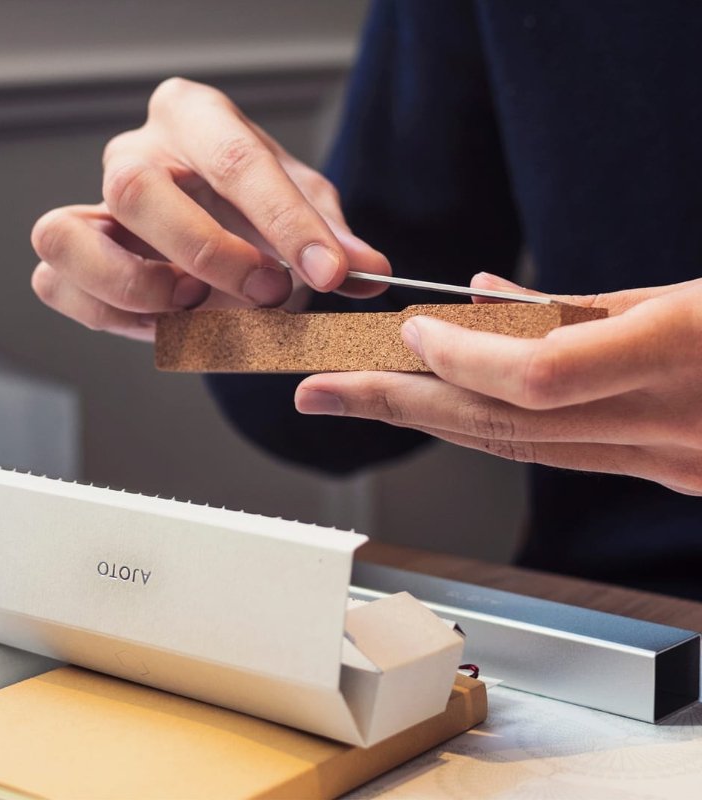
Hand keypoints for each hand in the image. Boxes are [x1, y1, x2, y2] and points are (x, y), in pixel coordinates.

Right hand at [31, 78, 389, 339]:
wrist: (224, 220)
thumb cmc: (261, 207)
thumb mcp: (307, 210)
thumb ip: (333, 238)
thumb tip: (368, 272)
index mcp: (196, 118)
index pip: (234, 160)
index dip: (287, 224)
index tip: (332, 273)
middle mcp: (135, 152)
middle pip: (134, 189)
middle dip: (207, 254)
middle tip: (269, 293)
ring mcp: (94, 203)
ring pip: (66, 237)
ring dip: (136, 287)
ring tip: (197, 306)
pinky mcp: (75, 253)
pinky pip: (57, 284)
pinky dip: (111, 315)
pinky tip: (169, 324)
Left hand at [295, 273, 701, 495]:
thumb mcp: (688, 289)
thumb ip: (583, 304)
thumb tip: (483, 296)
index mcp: (679, 353)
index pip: (535, 376)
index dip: (460, 357)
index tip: (406, 334)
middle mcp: (665, 425)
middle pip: (496, 424)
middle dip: (394, 405)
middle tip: (317, 390)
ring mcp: (665, 462)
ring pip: (513, 449)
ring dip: (426, 424)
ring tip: (354, 399)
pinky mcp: (665, 475)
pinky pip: (550, 455)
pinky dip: (487, 431)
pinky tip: (437, 410)